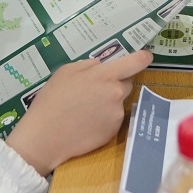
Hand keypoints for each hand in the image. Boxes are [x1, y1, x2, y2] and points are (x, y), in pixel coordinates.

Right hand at [5, 50, 151, 175]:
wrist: (45, 136)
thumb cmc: (52, 99)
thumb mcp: (66, 71)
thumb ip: (88, 65)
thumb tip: (101, 66)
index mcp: (105, 75)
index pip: (135, 62)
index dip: (143, 57)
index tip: (147, 56)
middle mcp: (117, 94)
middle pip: (127, 83)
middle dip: (116, 83)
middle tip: (95, 90)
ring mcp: (117, 114)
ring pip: (118, 102)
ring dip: (109, 102)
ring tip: (85, 109)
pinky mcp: (113, 131)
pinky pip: (113, 119)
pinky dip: (104, 118)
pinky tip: (86, 122)